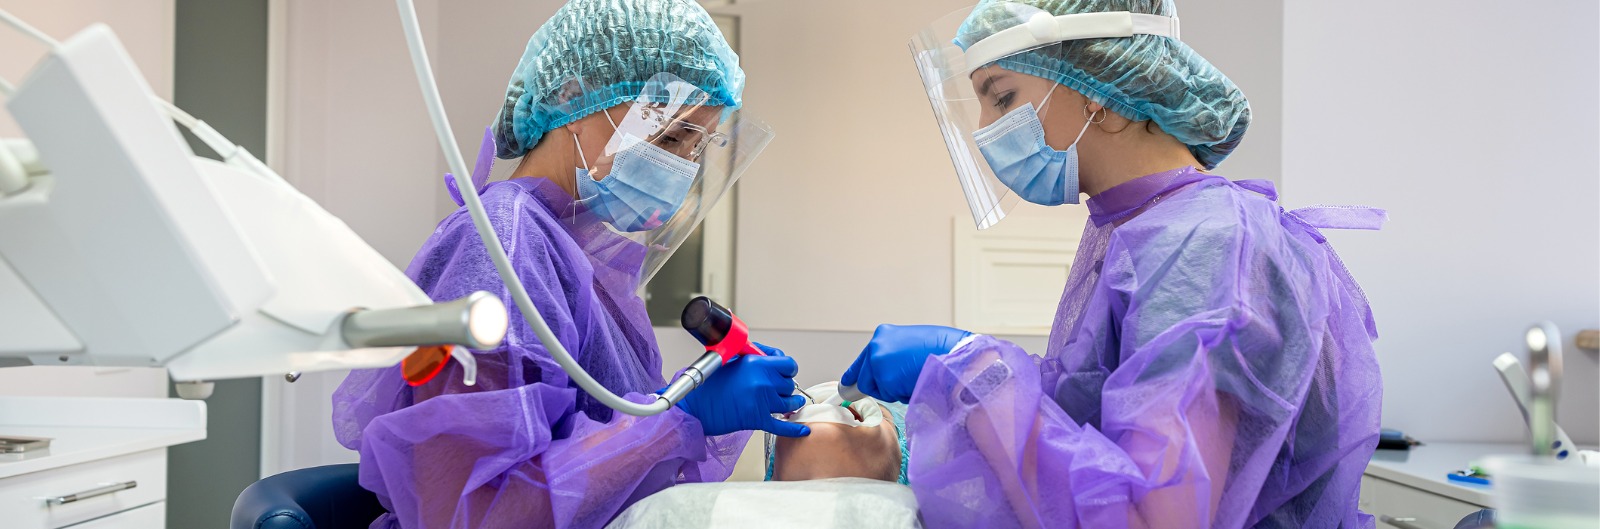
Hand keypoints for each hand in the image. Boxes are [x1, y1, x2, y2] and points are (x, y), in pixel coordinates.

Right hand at [677, 342, 809, 436]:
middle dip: (785, 386)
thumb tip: (769, 355)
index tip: (782, 371)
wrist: (695, 407)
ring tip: (789, 402)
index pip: (788, 364)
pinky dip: (794, 428)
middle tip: (778, 387)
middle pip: (790, 384)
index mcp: (756, 364)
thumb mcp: (730, 360)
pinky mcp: (758, 420)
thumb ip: (753, 356)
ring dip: (790, 403)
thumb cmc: (708, 384)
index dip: (787, 368)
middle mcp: (762, 382)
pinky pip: (783, 425)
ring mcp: (762, 402)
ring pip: (790, 403)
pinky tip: (803, 429)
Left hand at [841, 324, 971, 403]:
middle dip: (882, 385)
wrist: (956, 355)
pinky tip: (916, 381)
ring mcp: (878, 362)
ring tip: (915, 377)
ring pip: (877, 389)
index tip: (846, 385)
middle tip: (902, 383)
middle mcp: (876, 345)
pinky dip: (902, 394)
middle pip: (866, 378)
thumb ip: (895, 357)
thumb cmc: (943, 351)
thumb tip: (887, 374)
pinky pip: (889, 396)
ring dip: (894, 390)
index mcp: (884, 334)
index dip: (855, 374)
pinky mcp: (884, 378)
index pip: (863, 359)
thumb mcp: (912, 346)